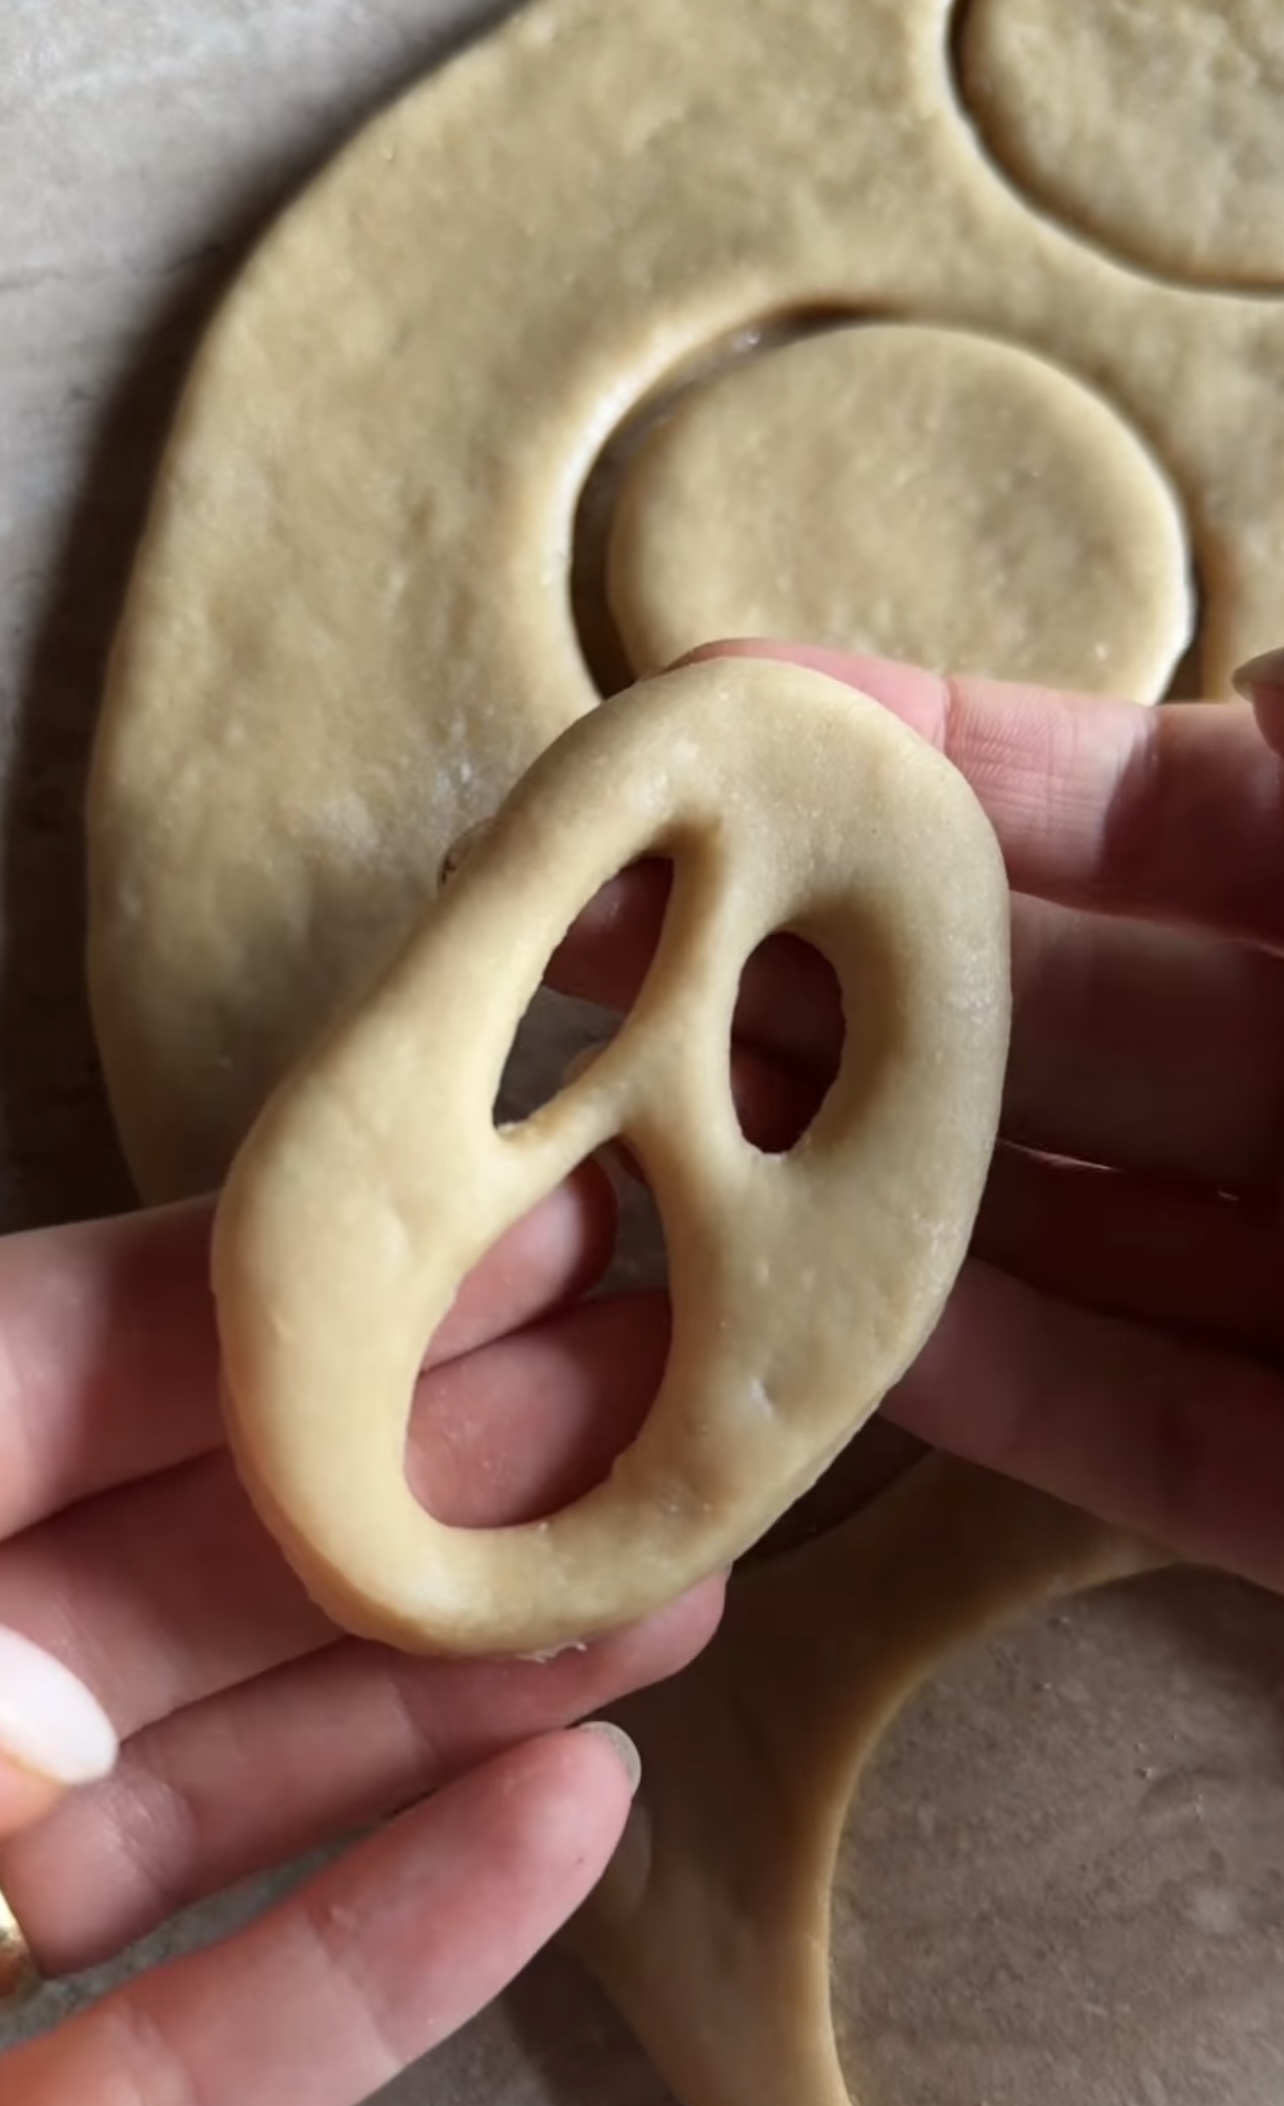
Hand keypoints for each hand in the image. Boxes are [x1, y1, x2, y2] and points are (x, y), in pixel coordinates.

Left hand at [0, 1181, 722, 2105]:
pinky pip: (201, 2069)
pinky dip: (382, 1961)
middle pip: (187, 1580)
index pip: (54, 1375)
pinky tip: (569, 1828)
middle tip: (661, 1393)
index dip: (286, 1304)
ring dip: (456, 1692)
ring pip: (225, 1796)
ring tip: (672, 1583)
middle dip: (432, 1477)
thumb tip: (121, 1608)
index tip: (515, 1229)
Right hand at [552, 639, 1283, 1594]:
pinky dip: (985, 1390)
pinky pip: (1127, 1431)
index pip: (1136, 823)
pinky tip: (802, 1342)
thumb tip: (1255, 675)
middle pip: (1041, 1027)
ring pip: (1051, 1236)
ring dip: (847, 1184)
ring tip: (638, 1140)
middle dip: (828, 975)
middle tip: (604, 944)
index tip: (735, 712)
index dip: (943, 760)